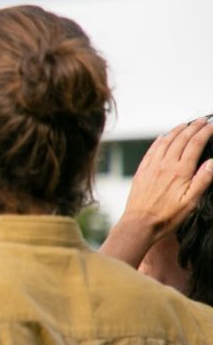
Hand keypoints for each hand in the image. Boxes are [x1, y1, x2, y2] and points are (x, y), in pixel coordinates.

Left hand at [120, 116, 212, 239]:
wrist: (139, 224)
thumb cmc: (166, 217)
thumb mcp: (191, 202)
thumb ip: (202, 180)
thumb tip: (212, 161)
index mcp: (180, 171)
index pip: (195, 144)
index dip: (205, 132)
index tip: (212, 124)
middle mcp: (165, 165)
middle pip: (181, 139)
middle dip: (193, 127)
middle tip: (202, 120)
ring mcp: (151, 167)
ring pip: (165, 142)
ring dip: (176, 130)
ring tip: (186, 124)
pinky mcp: (141, 172)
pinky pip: (151, 151)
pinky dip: (159, 141)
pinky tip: (162, 137)